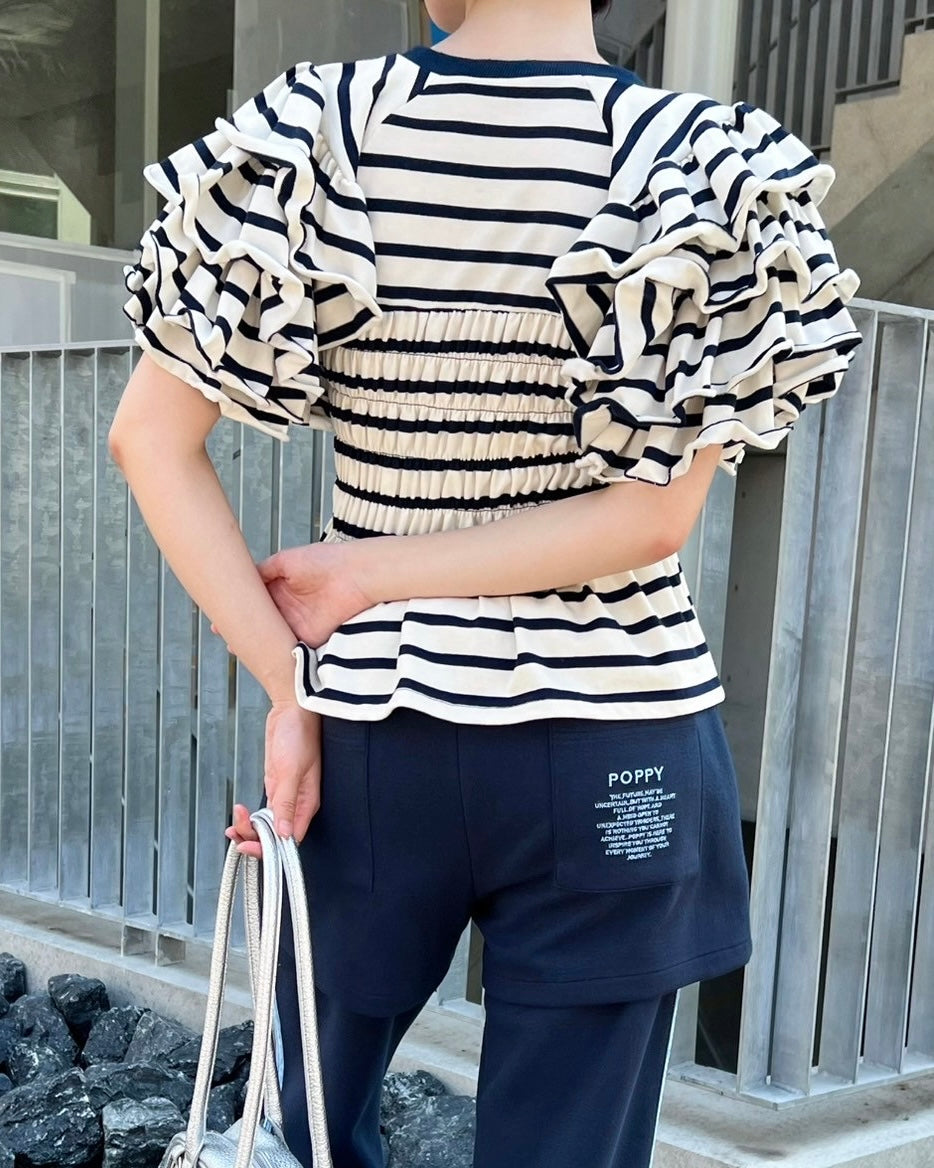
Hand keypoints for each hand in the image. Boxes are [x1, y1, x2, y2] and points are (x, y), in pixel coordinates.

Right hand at [215, 542, 376, 647]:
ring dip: (256, 644)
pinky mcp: (309, 638)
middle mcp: (287, 607)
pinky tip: (260, 658)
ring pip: (271, 637)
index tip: (218, 619)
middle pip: (260, 622)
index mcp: (280, 588)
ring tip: (234, 648)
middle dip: (243, 630)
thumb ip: (264, 571)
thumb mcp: (286, 561)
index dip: (238, 610)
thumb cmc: (325, 561)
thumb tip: (243, 577)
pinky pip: (289, 649)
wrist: (355, 575)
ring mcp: (297, 624)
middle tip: (223, 635)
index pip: (254, 602)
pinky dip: (275, 654)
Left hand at [224, 701, 321, 859]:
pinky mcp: (274, 786)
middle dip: (254, 839)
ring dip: (248, 828)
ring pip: (266, 825)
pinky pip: (262, 811)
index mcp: (307, 803)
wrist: (291, 710)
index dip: (269, 848)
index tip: (249, 847)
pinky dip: (249, 816)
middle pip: (276, 836)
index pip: (290, 839)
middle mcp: (297, 803)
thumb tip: (284, 833)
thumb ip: (287, 802)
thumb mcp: (292, 769)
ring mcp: (284, 795)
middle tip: (235, 833)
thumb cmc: (300, 734)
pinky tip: (239, 813)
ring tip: (232, 823)